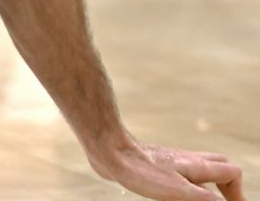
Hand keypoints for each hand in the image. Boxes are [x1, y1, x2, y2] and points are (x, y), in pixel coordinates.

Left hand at [92, 139, 245, 200]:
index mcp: (198, 166)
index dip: (237, 193)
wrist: (109, 151)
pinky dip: (186, 184)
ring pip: (198, 169)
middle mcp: (188, 161)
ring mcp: (171, 161)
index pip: (232, 173)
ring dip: (205, 185)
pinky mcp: (156, 164)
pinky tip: (172, 195)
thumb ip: (206, 199)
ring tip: (202, 198)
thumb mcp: (179, 191)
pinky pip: (180, 172)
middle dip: (226, 185)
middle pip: (219, 166)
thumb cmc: (141, 171)